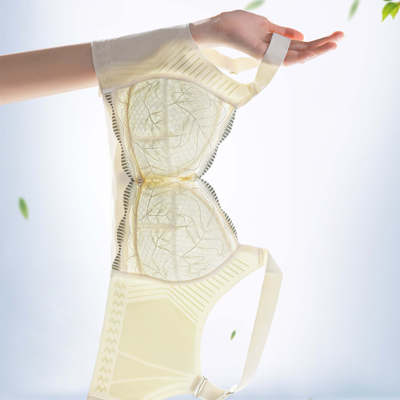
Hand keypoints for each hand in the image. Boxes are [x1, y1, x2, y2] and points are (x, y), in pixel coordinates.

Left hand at [190, 9, 343, 65]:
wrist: (220, 26)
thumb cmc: (239, 26)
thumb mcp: (267, 26)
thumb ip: (283, 32)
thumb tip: (303, 37)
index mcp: (277, 44)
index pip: (302, 46)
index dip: (319, 42)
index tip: (336, 36)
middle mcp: (274, 51)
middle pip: (302, 51)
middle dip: (323, 45)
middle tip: (342, 37)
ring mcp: (268, 54)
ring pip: (296, 56)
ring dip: (315, 51)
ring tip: (334, 44)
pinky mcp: (260, 53)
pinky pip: (281, 56)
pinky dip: (296, 54)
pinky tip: (311, 48)